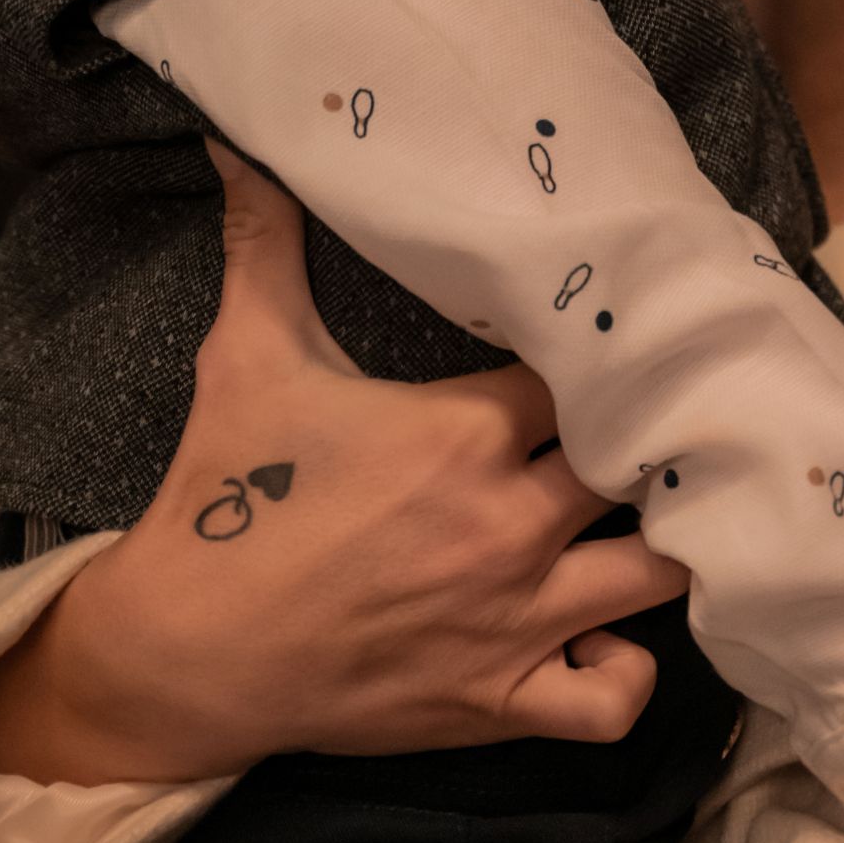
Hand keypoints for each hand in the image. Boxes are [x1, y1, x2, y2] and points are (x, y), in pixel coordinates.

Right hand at [0, 147, 687, 787]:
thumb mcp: (245, 357)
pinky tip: (603, 634)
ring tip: (653, 523)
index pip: (587, 372)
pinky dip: (623, 670)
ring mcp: (516, 619)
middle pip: (639, 467)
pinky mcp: (502, 700)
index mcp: (465, 432)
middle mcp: (510, 523)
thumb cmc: (222, 498)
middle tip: (656, 428)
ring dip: (660, 546)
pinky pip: (613, 699)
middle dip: (650, 444)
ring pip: (654, 574)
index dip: (607, 354)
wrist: (183, 651)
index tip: (610, 342)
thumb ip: (264, 246)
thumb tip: (235, 142)